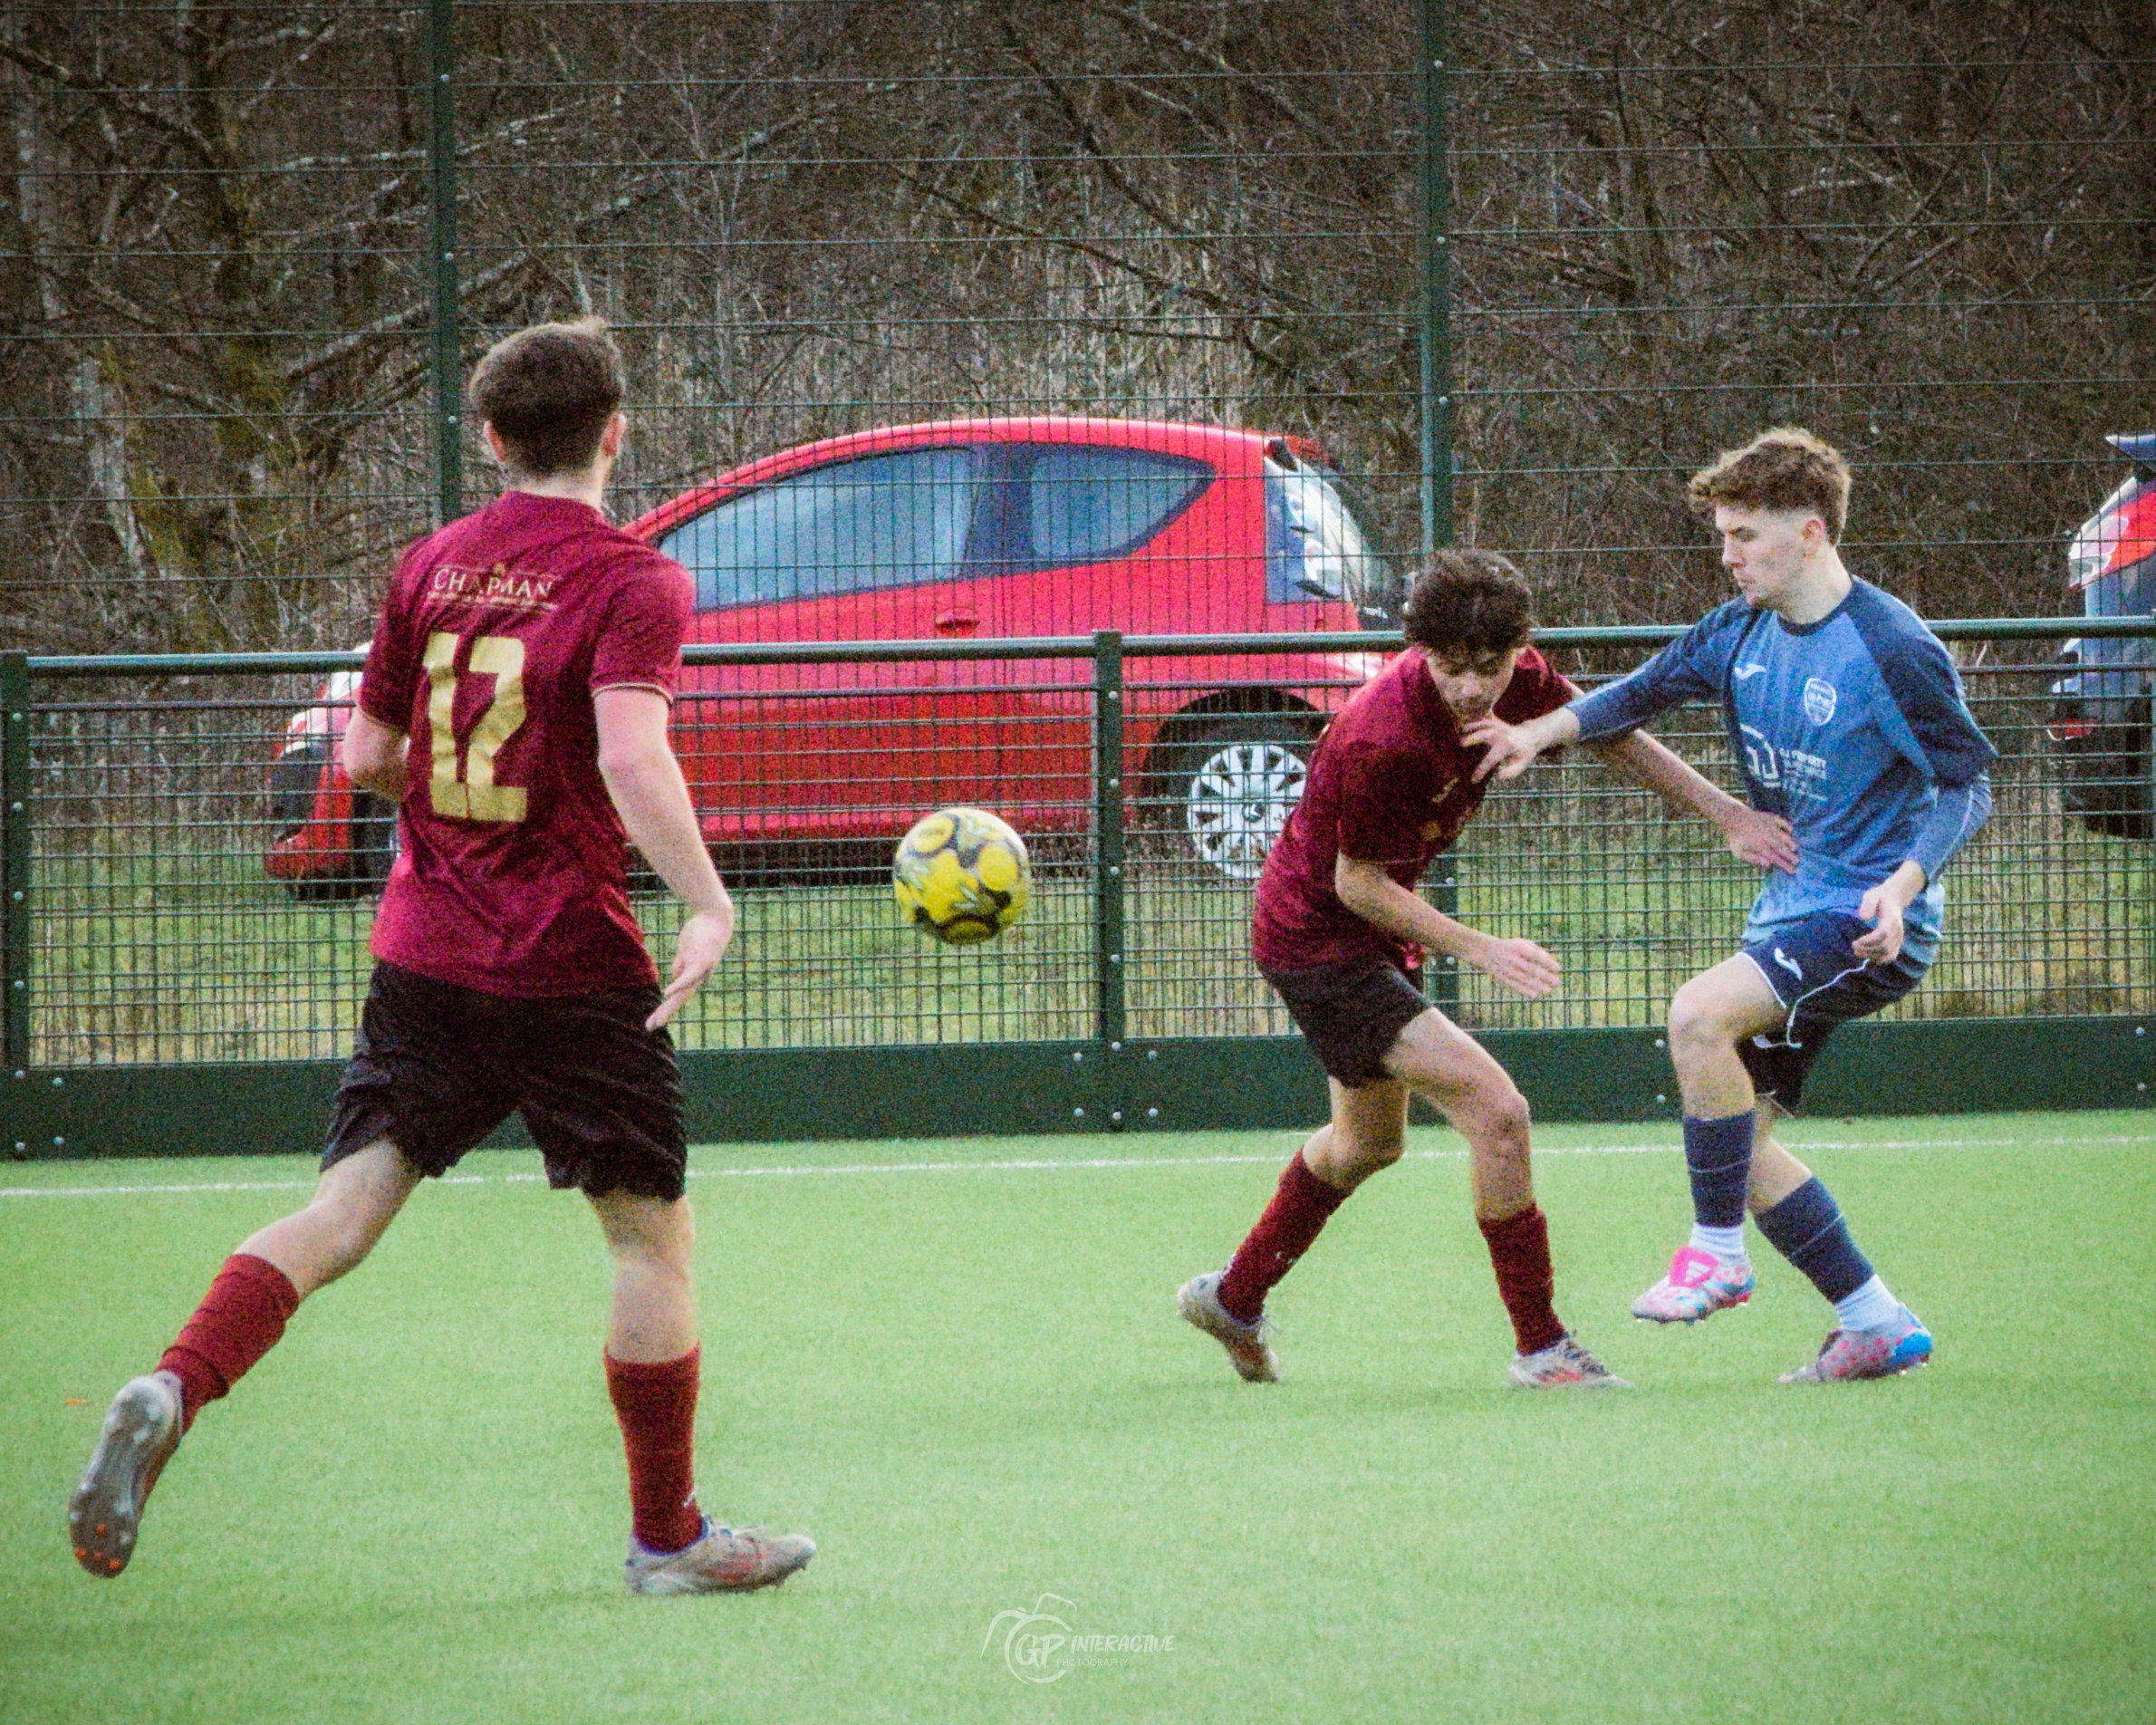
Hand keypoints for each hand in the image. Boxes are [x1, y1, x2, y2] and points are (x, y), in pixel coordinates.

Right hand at [646, 905, 733, 1029]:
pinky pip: (688, 976)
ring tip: (656, 1022)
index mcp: (696, 977)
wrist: (716, 917)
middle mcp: (699, 978)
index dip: (666, 1009)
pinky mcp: (701, 961)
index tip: (655, 1021)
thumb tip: (675, 973)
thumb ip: (681, 963)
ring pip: (681, 994)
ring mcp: (700, 971)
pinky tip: (667, 994)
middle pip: (679, 1000)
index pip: (678, 996)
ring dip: (667, 1009)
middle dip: (664, 1014)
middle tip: (651, 1028)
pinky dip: (678, 985)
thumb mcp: (687, 950)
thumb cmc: (702, 932)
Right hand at [1461, 714, 1542, 782]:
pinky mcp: (1496, 722)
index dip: (1481, 770)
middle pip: (1485, 735)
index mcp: (1507, 746)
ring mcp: (1498, 726)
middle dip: (1473, 739)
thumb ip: (1512, 771)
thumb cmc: (1524, 753)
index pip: (1491, 759)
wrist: (1531, 736)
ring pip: (1483, 725)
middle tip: (1461, 744)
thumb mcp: (1523, 764)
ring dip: (1471, 727)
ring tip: (1461, 731)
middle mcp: (1501, 734)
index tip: (1473, 779)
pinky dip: (1474, 724)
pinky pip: (1484, 721)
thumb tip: (1499, 776)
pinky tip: (1464, 728)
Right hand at [1468, 934, 1561, 998]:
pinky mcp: (1503, 978)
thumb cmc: (1511, 947)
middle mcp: (1513, 958)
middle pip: (1531, 969)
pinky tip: (1536, 994)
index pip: (1536, 955)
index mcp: (1519, 947)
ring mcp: (1507, 969)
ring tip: (1548, 990)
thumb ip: (1537, 950)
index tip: (1558, 969)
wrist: (1487, 952)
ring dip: (1538, 986)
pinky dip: (1526, 991)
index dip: (1547, 963)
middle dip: (1545, 977)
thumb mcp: (1522, 943)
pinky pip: (1515, 986)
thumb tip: (1550, 961)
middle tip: (1557, 982)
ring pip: (1524, 979)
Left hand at [1721, 805, 1798, 872]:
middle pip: (1781, 848)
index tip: (1793, 871)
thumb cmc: (1737, 839)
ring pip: (1784, 835)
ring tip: (1796, 848)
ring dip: (1791, 842)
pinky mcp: (1771, 818)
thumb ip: (1753, 859)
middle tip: (1798, 862)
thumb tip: (1769, 865)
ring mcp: (1770, 826)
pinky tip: (1791, 831)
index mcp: (1760, 846)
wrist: (1734, 819)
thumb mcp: (1739, 852)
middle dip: (1791, 855)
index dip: (1785, 865)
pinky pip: (1782, 821)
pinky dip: (1787, 826)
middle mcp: (1767, 836)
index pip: (1775, 858)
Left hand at [1851, 881, 1905, 964]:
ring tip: (1858, 952)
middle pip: (1884, 947)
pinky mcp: (1897, 942)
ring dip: (1872, 956)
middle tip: (1854, 946)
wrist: (1894, 899)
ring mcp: (1899, 938)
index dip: (1868, 941)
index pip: (1882, 934)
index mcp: (1891, 919)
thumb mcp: (1871, 895)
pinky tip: (1868, 955)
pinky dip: (1880, 959)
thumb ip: (1868, 904)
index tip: (1855, 942)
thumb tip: (1864, 918)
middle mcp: (1897, 931)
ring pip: (1888, 955)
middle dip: (1868, 950)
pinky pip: (1891, 956)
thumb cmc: (1880, 897)